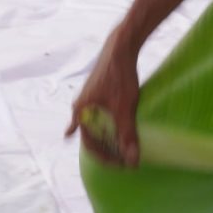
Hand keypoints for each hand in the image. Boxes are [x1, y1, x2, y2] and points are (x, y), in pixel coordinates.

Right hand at [67, 40, 143, 166]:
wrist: (119, 47)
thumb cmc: (119, 76)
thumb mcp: (125, 108)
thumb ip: (127, 135)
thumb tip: (132, 160)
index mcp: (81, 114)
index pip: (91, 147)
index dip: (106, 159)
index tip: (122, 165)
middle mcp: (80, 108)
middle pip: (91, 138)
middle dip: (106, 151)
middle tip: (122, 159)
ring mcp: (86, 100)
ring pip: (93, 127)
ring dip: (104, 139)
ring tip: (113, 150)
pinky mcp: (95, 93)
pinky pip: (95, 115)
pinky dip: (97, 125)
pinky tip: (83, 130)